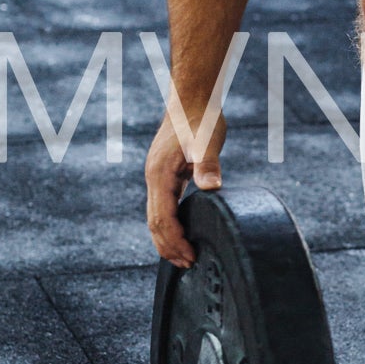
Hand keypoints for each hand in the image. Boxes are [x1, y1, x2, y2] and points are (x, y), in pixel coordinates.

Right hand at [145, 109, 225, 268]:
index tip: (190, 256)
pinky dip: (169, 224)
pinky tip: (182, 233)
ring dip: (166, 239)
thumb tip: (210, 188)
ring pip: (155, 216)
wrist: (192, 98)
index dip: (175, 241)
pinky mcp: (164, 174)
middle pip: (154, 222)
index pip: (162, 218)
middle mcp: (154, 178)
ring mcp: (157, 176)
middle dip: (169, 247)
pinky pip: (162, 206)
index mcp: (160, 174)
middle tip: (189, 265)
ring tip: (183, 257)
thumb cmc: (200, 118)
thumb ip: (207, 165)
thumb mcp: (207, 141)